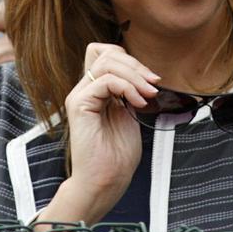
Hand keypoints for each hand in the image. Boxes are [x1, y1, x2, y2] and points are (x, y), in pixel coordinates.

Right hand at [38, 43, 160, 224]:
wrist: (107, 179)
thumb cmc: (119, 152)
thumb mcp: (130, 111)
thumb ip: (130, 90)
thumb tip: (143, 73)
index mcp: (96, 89)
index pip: (106, 53)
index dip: (130, 59)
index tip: (151, 78)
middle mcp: (84, 89)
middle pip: (108, 53)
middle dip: (136, 64)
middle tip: (153, 83)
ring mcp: (79, 96)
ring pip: (106, 62)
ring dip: (134, 75)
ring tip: (147, 94)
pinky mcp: (79, 105)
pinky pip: (105, 81)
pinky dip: (127, 88)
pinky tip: (137, 103)